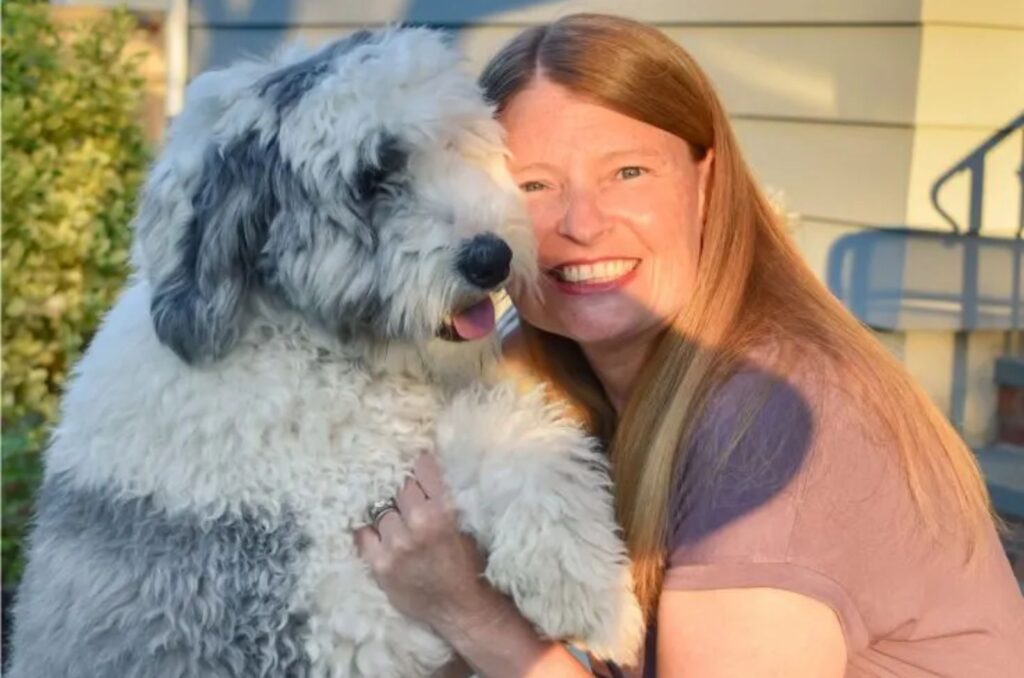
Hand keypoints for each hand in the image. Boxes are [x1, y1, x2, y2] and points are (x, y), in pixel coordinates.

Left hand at [354, 453, 498, 634]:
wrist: (461, 608)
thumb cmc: (467, 564)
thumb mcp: (464, 524)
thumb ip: (444, 498)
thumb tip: (425, 467)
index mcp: (444, 511)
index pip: (423, 468)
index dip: (421, 464)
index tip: (419, 464)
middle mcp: (418, 525)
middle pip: (399, 487)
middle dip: (405, 490)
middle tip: (410, 499)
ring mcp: (396, 546)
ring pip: (380, 510)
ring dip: (389, 513)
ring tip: (397, 521)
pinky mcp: (380, 565)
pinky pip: (363, 535)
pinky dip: (370, 531)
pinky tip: (379, 533)